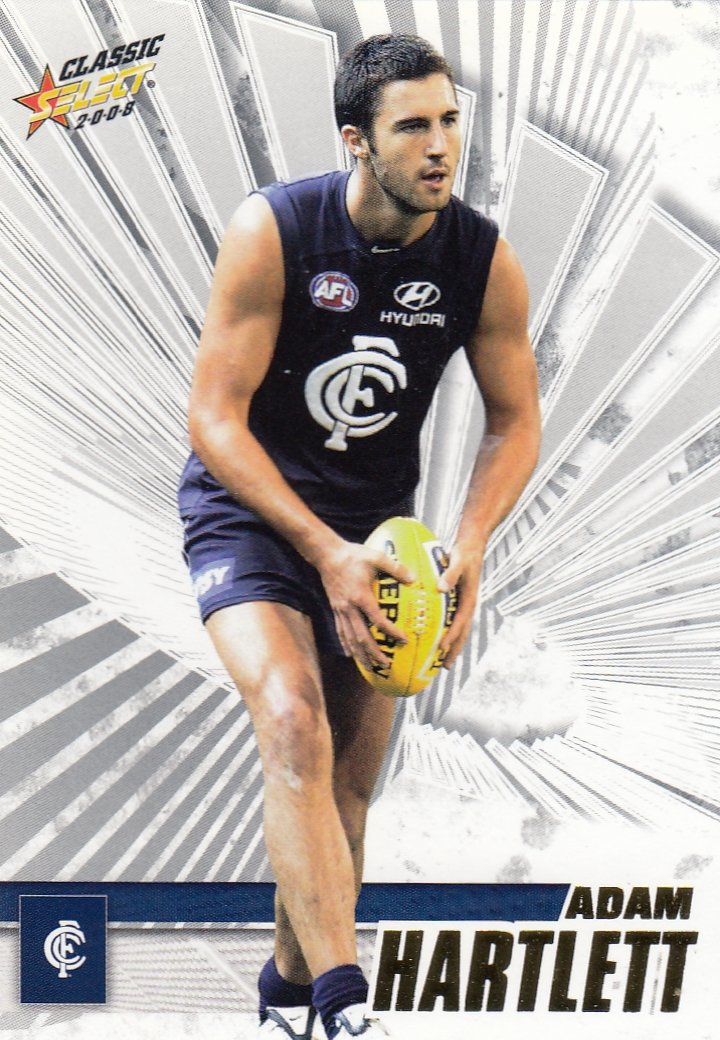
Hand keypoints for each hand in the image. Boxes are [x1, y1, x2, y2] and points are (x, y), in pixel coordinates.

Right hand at [317, 540, 415, 669]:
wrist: (327, 555)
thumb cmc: (353, 555)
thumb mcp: (376, 557)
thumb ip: (395, 568)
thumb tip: (414, 578)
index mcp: (361, 596)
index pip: (377, 620)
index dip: (390, 631)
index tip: (402, 639)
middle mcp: (349, 607)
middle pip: (361, 636)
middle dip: (374, 653)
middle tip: (386, 665)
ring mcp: (340, 610)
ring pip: (350, 638)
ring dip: (360, 654)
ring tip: (370, 667)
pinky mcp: (335, 610)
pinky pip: (341, 632)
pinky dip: (347, 645)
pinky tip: (352, 654)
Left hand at [437, 543, 484, 668]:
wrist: (472, 545)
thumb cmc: (464, 553)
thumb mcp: (457, 561)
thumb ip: (450, 574)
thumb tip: (440, 588)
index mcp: (469, 599)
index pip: (460, 622)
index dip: (452, 635)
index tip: (441, 647)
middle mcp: (468, 605)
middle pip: (462, 632)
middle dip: (454, 649)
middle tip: (445, 667)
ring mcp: (465, 604)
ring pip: (459, 630)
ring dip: (452, 645)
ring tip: (443, 661)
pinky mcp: (459, 601)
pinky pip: (454, 621)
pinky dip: (448, 633)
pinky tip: (438, 638)